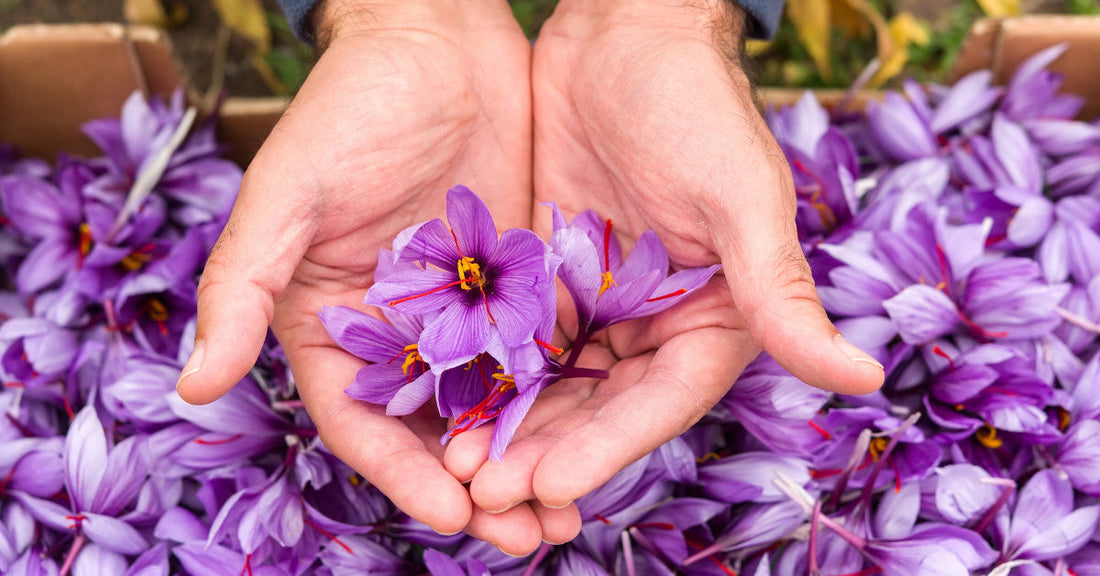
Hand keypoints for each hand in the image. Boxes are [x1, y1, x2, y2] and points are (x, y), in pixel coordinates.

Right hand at [176, 0, 541, 545]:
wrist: (438, 44)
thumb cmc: (349, 110)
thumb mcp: (289, 194)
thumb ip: (243, 285)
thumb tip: (194, 383)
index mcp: (332, 326)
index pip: (364, 424)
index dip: (403, 476)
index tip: (453, 516)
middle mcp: (398, 336)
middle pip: (437, 434)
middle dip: (479, 490)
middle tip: (529, 538)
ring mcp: (463, 316)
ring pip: (496, 408)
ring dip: (530, 461)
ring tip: (570, 514)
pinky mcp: (518, 289)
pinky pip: (543, 358)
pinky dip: (564, 403)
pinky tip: (600, 434)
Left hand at [445, 0, 884, 536]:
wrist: (621, 30)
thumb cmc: (694, 103)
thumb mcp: (740, 197)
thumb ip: (780, 292)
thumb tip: (863, 378)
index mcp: (716, 316)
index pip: (661, 401)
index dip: (609, 447)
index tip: (553, 483)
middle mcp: (656, 321)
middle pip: (600, 406)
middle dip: (546, 452)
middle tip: (484, 496)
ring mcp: (599, 301)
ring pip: (553, 383)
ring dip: (509, 428)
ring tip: (455, 469)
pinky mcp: (549, 275)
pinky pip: (515, 338)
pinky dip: (487, 374)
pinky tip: (446, 405)